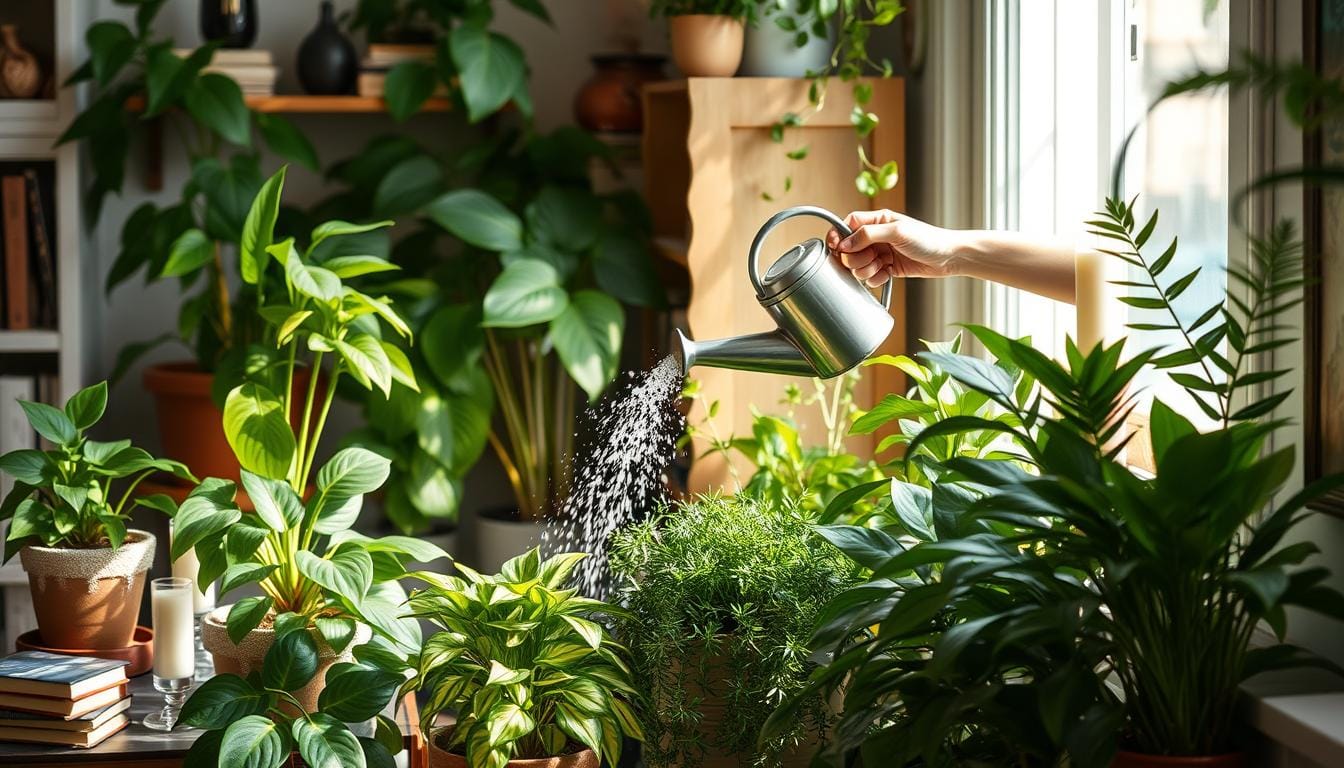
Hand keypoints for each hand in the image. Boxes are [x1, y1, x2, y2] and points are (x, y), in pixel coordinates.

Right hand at [825, 210, 963, 285]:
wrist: (948, 258)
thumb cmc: (928, 239)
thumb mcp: (897, 232)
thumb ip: (868, 235)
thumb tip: (844, 243)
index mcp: (878, 221)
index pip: (847, 224)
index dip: (838, 236)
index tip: (836, 247)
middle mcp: (876, 236)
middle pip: (849, 249)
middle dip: (856, 258)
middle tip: (872, 258)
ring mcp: (881, 253)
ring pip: (857, 265)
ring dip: (866, 270)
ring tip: (882, 267)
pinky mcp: (886, 268)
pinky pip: (870, 277)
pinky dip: (875, 279)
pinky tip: (887, 274)